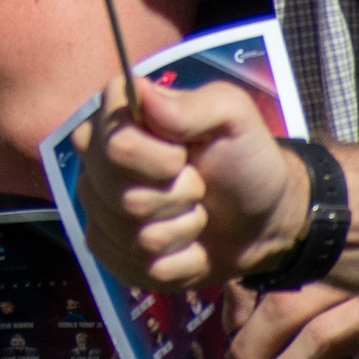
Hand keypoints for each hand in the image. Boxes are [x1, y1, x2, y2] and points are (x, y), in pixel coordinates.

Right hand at [72, 76, 304, 291]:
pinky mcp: (108, 248)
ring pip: (132, 236)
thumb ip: (192, 105)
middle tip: (198, 187)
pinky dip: (176, 263)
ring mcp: (98, 206)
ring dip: (180, 231)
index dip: (160, 161)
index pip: (116, 146)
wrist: (261, 220)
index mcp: (118, 116)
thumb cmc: (244, 159)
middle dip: (177, 199)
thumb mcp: (233, 117)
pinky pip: (132, 267)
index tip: (185, 158)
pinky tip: (186, 245)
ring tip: (196, 214)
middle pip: (123, 197)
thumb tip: (140, 91)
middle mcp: (96, 157)